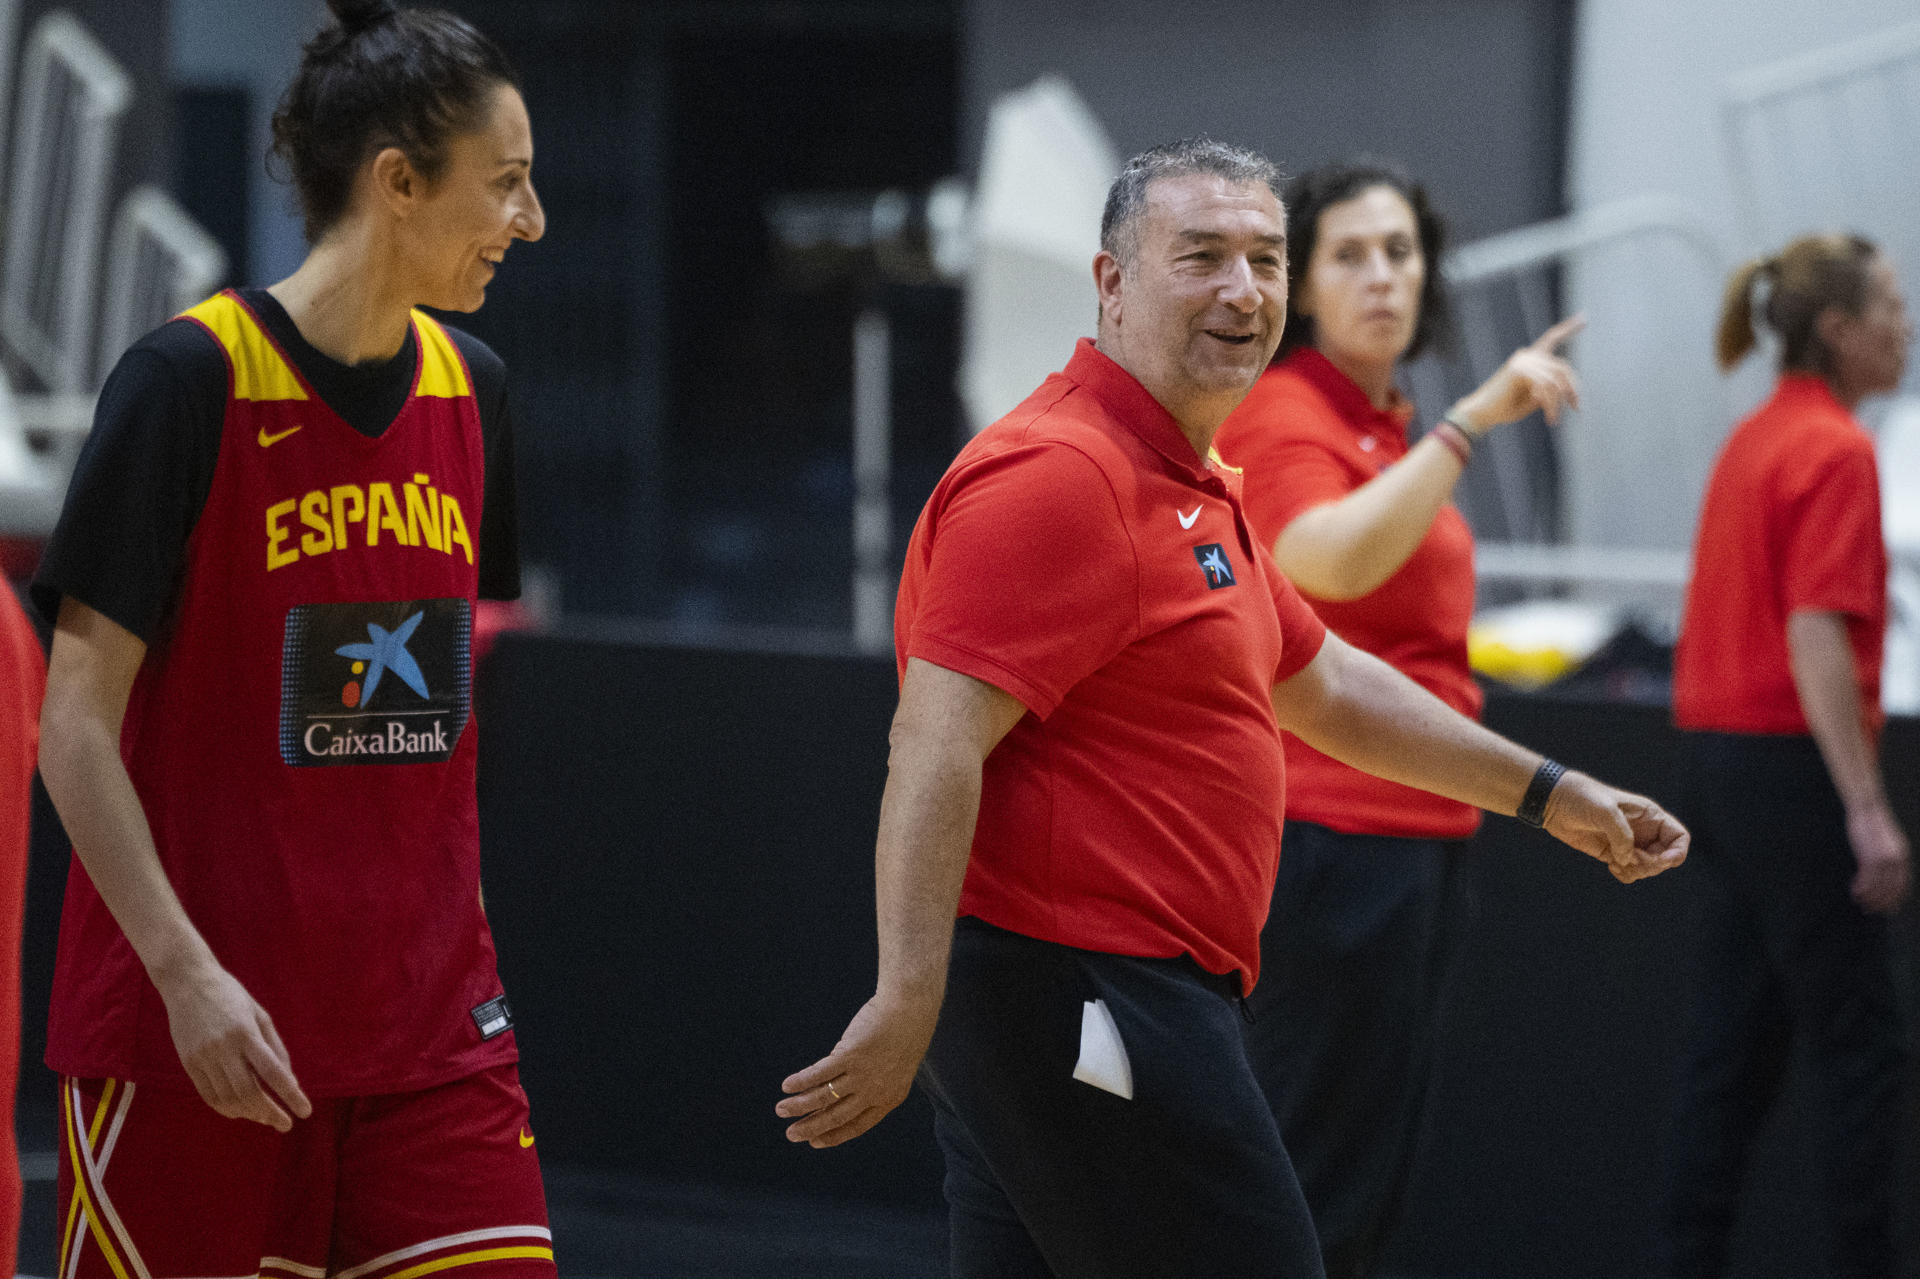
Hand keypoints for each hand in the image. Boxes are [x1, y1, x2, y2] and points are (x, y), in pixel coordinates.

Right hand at [155, 960, 311, 1131]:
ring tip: (266, 1118)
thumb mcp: (260, 1015)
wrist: (188, 983)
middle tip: (285, 1124)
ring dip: (249, 1113)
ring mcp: (203, 1057)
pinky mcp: (188, 1063)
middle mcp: (224, 1048)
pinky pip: (208, 1095)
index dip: (290, 1095)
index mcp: (247, 1033)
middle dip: (269, 1112)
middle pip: (249, 1092)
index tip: (305, 1112)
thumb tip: (288, 1081)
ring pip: (228, 1098)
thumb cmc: (231, 996)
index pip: (273, 1072)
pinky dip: (226, 1109)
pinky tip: (241, 1112)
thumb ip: (275, 1048)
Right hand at [777, 989, 942, 1148]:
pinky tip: (786, 1086)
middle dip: (811, 1127)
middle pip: (836, 1116)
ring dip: (799, 1106)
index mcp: (889, 1098)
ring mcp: (861, 1074)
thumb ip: (873, 1081)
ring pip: (823, 1097)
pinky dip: (800, 1081)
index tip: (816, 1142)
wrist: (911, 1009)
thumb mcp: (895, 1066)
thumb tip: (842, 1087)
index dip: (834, 1135)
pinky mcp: (849, 1055)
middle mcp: (874, 1091)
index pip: (857, 1125)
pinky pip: (819, 1073)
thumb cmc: (905, 1032)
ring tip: (780, 1110)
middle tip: (791, 1135)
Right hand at [1451, 314, 1584, 432]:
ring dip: (1558, 402)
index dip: (1569, 328)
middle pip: (1562, 367)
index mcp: (1529, 357)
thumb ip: (1549, 388)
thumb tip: (1567, 389)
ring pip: (1555, 380)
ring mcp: (1522, 361)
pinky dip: (1550, 404)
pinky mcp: (1519, 371)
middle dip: (1573, 389)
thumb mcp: (1534, 397)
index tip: (1584, 317)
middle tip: (1577, 408)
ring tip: (1553, 419)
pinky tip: (1549, 417)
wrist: (1481, 414)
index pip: (1552, 338)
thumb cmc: (1505, 409)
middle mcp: (1527, 355)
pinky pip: (1545, 387)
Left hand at [1540, 769, 1688, 882]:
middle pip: (1665, 858)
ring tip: (1616, 863)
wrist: (1554, 803)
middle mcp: (1643, 830)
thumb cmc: (1582, 797)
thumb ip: (1621, 835)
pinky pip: (1629, 872)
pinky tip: (1611, 866)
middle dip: (1651, 865)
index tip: (1661, 860)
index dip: (1677, 852)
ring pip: (1648, 868)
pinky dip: (1625, 875)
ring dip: (1637, 872)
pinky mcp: (1612, 854)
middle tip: (1630, 860)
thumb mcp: (1605, 810)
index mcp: (1650, 815)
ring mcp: (1628, 843)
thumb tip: (1628, 859)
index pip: (1679, 837)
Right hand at [1846, 803, 1910, 914]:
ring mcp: (1884, 859)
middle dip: (1881, 902)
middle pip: (1891, 889)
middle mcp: (1897, 860)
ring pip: (1877, 886)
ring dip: (1868, 897)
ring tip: (1860, 901)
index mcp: (1903, 856)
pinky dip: (1860, 888)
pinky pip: (1866, 879)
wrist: (1867, 807)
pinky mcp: (1870, 857)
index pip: (1903, 884)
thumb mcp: (1888, 842)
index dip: (1896, 899)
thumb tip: (1883, 873)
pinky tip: (1855, 891)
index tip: (1889, 909)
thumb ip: (1888, 857)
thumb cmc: (1873, 822)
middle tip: (1871, 910)